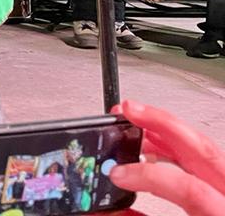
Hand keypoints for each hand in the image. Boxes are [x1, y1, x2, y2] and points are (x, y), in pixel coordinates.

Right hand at [109, 99, 224, 215]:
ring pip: (207, 150)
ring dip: (167, 132)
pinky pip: (207, 164)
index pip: (188, 187)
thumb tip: (109, 212)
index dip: (150, 175)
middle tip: (127, 111)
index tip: (119, 175)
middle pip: (203, 149)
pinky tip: (155, 148)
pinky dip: (177, 150)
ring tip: (135, 122)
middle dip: (161, 124)